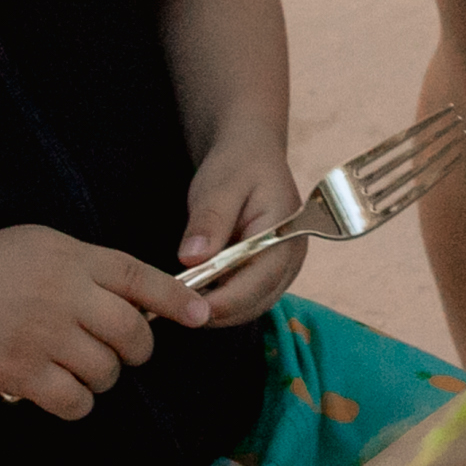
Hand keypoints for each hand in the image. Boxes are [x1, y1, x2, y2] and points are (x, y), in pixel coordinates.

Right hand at [0, 223, 207, 418]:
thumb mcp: (39, 245)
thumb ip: (86, 265)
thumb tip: (135, 295)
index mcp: (71, 256)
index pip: (138, 277)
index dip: (175, 299)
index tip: (201, 314)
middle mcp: (64, 293)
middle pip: (132, 332)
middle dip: (135, 348)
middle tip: (120, 348)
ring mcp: (44, 335)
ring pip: (107, 371)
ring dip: (101, 376)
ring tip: (75, 364)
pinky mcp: (22, 374)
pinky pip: (76, 401)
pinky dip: (76, 402)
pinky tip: (59, 389)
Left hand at [181, 136, 305, 323]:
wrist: (251, 154)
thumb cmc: (238, 164)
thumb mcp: (220, 184)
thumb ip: (209, 220)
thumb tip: (192, 258)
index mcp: (286, 232)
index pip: (259, 281)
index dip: (224, 301)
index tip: (187, 305)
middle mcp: (292, 257)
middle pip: (255, 301)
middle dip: (216, 311)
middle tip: (174, 307)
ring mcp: (283, 268)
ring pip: (250, 307)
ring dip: (217, 310)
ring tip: (180, 300)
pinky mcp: (269, 274)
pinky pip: (246, 299)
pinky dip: (221, 302)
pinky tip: (196, 292)